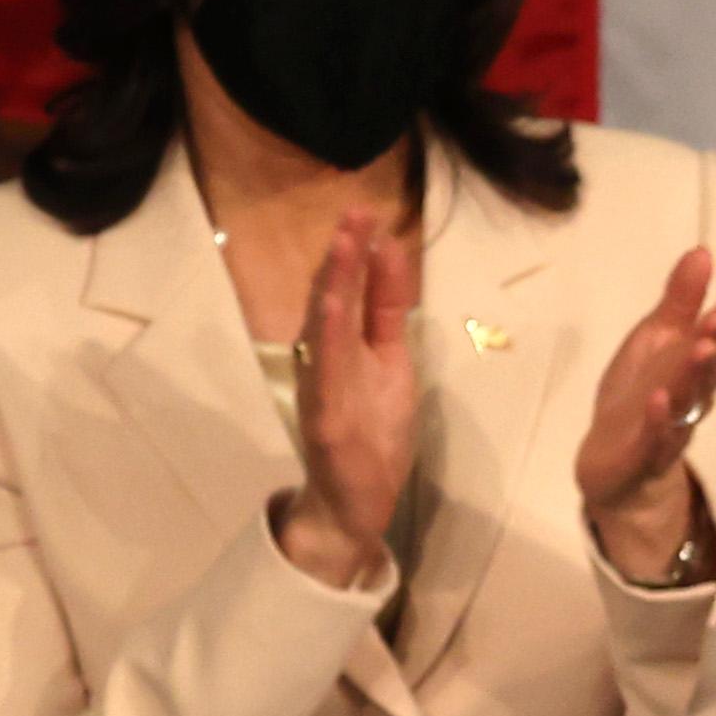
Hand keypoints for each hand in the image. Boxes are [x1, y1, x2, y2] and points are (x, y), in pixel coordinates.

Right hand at [273, 218, 420, 587]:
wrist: (353, 503)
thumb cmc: (371, 434)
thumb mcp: (391, 364)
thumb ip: (387, 314)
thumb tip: (390, 258)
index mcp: (350, 347)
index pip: (356, 291)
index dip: (363, 254)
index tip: (372, 214)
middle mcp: (330, 360)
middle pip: (336, 298)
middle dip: (346, 255)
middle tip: (357, 212)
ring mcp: (325, 388)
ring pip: (326, 327)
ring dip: (335, 285)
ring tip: (345, 245)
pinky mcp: (325, 417)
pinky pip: (325, 373)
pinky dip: (328, 339)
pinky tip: (332, 309)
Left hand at [577, 244, 715, 582]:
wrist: (614, 462)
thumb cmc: (640, 393)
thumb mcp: (656, 340)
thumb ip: (681, 301)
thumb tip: (702, 251)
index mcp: (694, 369)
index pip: (715, 342)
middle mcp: (690, 398)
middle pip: (707, 371)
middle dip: (715, 344)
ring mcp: (669, 428)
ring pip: (687, 401)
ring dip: (695, 376)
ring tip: (701, 347)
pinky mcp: (643, 454)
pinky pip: (654, 438)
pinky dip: (658, 420)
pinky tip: (658, 398)